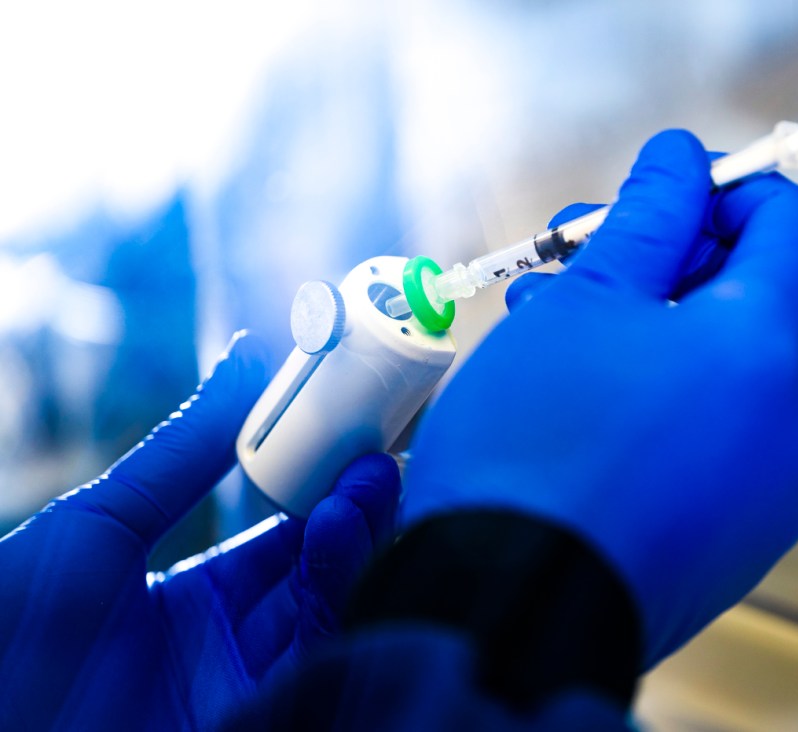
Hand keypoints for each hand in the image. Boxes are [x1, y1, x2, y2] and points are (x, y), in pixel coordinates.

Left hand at [0, 332, 399, 730]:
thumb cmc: (10, 634)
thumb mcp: (96, 526)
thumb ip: (183, 451)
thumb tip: (248, 353)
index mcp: (187, 598)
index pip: (276, 531)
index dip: (313, 481)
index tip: (346, 426)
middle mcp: (227, 643)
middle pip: (314, 568)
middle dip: (350, 504)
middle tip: (378, 449)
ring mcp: (246, 686)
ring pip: (329, 604)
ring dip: (355, 536)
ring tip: (371, 476)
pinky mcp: (264, 718)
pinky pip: (319, 652)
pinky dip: (337, 587)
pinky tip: (337, 527)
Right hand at [401, 129, 797, 666]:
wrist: (507, 610)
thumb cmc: (533, 450)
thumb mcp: (581, 304)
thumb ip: (645, 219)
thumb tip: (680, 162)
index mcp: (763, 353)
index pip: (793, 226)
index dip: (729, 191)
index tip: (660, 198)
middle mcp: (787, 428)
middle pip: (749, 306)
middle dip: (664, 269)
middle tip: (576, 266)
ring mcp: (763, 497)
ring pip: (719, 383)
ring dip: (648, 341)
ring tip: (554, 340)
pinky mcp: (727, 547)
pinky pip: (707, 451)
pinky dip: (657, 415)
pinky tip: (582, 420)